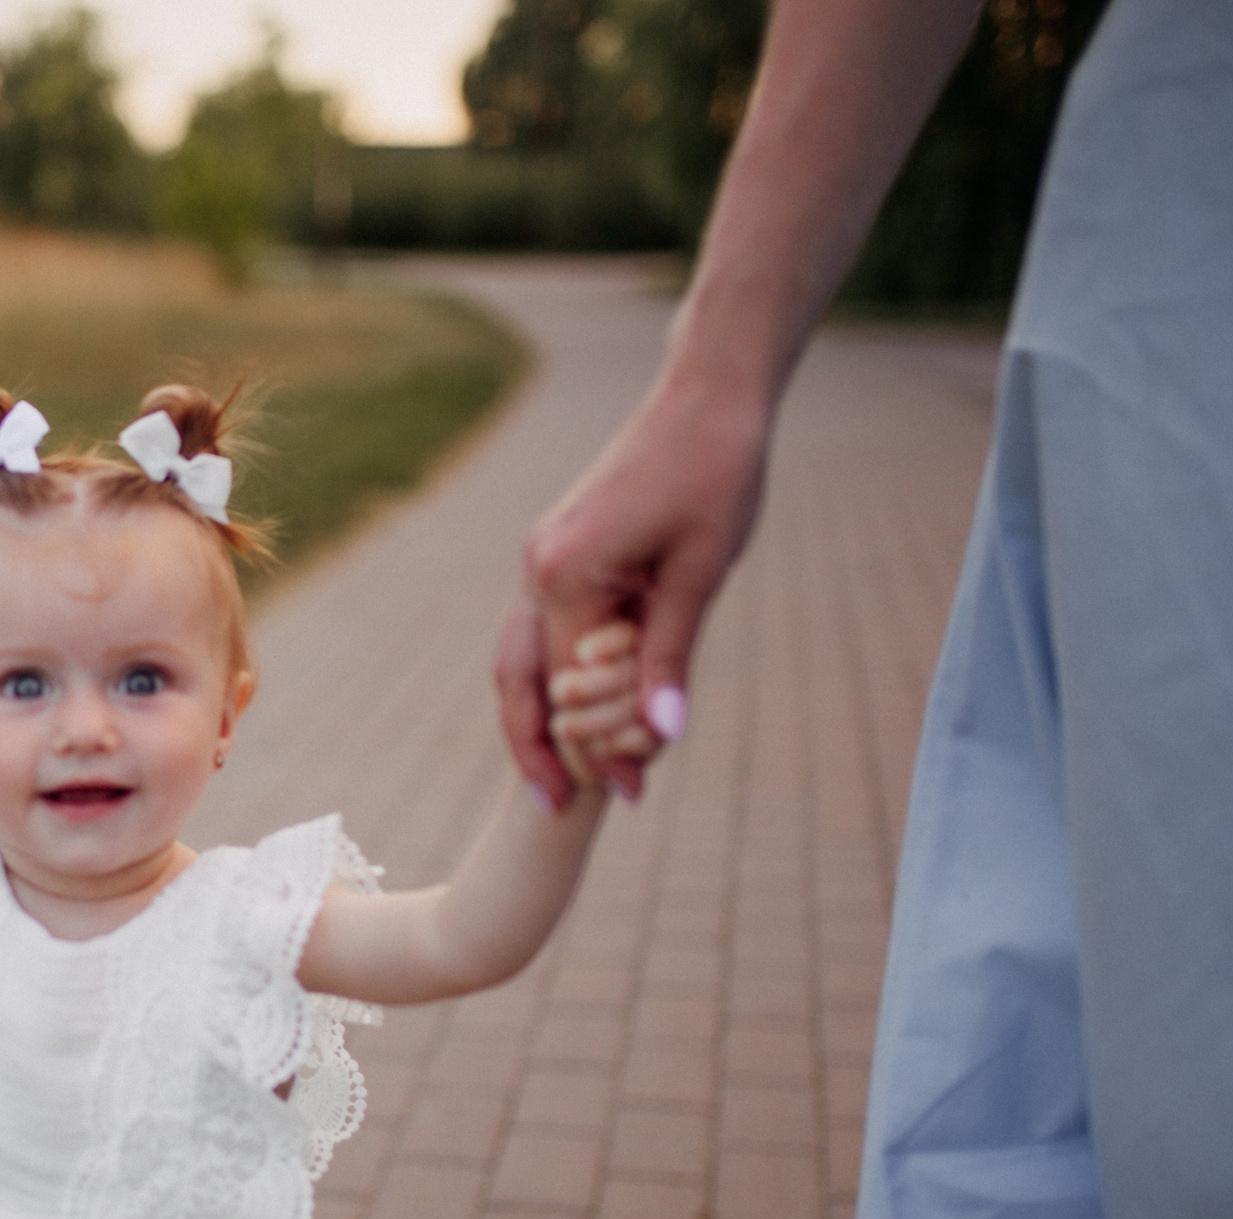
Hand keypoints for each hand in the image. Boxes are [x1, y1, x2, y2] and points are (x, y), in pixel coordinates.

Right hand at [505, 366, 769, 805]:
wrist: (709, 396)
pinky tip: (584, 707)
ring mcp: (542, 558)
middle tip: (563, 806)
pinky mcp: (559, 550)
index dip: (596, 748)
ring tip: (564, 771)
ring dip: (541, 716)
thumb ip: (671, 656)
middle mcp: (538, 569)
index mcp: (566, 574)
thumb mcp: (701, 572)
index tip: (629, 795)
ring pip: (521, 658)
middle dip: (538, 748)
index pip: (568, 689)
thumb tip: (662, 733)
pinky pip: (545, 629)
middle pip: (517, 682)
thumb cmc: (715, 473)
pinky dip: (558, 675)